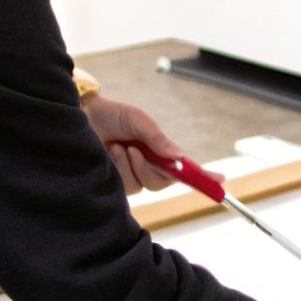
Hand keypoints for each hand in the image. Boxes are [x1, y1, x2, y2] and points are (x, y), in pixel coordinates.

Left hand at [79, 94, 221, 193]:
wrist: (79, 117)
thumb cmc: (110, 115)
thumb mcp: (139, 121)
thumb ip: (158, 140)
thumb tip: (178, 158)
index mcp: (159, 151)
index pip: (185, 168)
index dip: (204, 177)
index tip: (221, 182)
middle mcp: (147, 166)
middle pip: (165, 181)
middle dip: (154, 168)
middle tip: (140, 151)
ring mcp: (131, 175)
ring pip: (145, 184)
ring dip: (134, 165)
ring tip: (120, 147)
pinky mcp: (114, 183)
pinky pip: (126, 185)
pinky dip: (120, 168)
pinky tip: (111, 153)